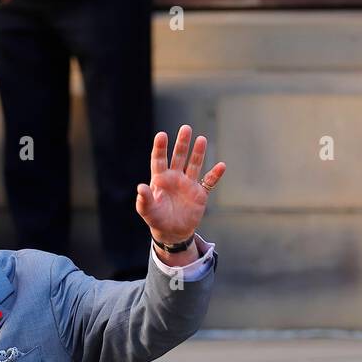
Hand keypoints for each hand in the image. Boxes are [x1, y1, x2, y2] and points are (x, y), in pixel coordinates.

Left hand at [136, 124, 225, 247]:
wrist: (172, 232)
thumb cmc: (157, 219)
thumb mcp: (147, 211)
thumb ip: (144, 200)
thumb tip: (140, 187)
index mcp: (160, 179)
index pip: (159, 160)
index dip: (160, 148)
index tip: (161, 135)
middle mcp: (175, 178)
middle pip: (178, 157)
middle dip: (182, 143)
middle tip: (185, 128)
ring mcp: (188, 184)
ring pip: (194, 164)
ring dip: (198, 153)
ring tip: (201, 139)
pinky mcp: (200, 193)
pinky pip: (209, 181)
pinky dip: (215, 174)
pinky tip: (221, 166)